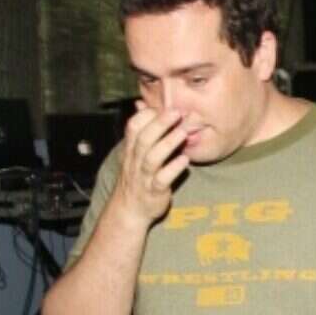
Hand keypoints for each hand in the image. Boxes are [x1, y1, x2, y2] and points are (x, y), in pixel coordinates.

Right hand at [113, 102, 189, 227]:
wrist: (130, 210)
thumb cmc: (137, 176)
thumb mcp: (134, 152)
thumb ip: (141, 130)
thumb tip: (142, 104)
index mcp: (131, 149)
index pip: (133, 127)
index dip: (146, 115)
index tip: (163, 105)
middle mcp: (135, 161)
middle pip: (144, 139)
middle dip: (160, 124)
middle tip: (177, 112)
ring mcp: (144, 176)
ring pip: (153, 158)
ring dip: (168, 144)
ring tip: (183, 132)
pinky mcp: (155, 191)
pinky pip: (163, 179)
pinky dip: (174, 169)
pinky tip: (185, 160)